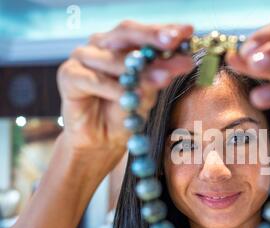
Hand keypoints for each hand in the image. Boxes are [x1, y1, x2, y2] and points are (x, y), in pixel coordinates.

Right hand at [57, 21, 193, 161]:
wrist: (102, 142)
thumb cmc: (126, 114)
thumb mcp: (149, 93)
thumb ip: (161, 75)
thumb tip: (184, 60)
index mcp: (123, 43)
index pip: (145, 32)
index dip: (166, 30)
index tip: (188, 31)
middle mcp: (102, 44)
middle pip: (127, 33)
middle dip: (153, 37)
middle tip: (174, 41)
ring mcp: (83, 56)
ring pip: (113, 57)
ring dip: (139, 68)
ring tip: (164, 77)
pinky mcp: (69, 75)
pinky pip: (94, 79)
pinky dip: (113, 88)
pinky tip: (130, 96)